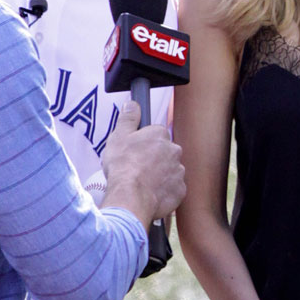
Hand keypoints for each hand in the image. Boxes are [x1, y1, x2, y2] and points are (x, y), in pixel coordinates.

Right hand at [101, 101, 186, 226]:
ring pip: (169, 170)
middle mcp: (174, 151)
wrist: (131, 196)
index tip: (134, 151)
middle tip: (136, 168)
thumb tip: (132, 104)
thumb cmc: (123, 165)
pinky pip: (172, 188)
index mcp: (160, 135)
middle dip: (153, 158)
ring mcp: (179, 171)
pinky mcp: (180, 190)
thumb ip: (128, 118)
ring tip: (142, 183)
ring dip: (159, 175)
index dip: (143, 143)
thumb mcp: (118, 136)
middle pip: (164, 152)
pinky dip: (163, 191)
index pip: (155, 134)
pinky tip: (149, 193)